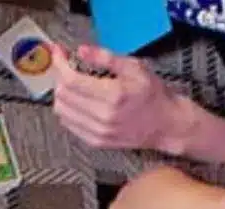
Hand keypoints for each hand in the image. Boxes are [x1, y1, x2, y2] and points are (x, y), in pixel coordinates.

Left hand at [52, 44, 186, 151]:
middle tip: (67, 67)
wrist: (165, 124)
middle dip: (60, 77)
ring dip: (62, 94)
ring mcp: (98, 132)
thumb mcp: (135, 67)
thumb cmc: (153, 95)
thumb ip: (106, 57)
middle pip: (63, 95)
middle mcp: (103, 116)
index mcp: (113, 96)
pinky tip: (77, 101)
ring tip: (72, 83)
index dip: (60, 64)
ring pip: (62, 111)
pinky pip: (69, 124)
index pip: (71, 80)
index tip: (59, 54)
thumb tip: (83, 51)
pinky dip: (68, 109)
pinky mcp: (95, 141)